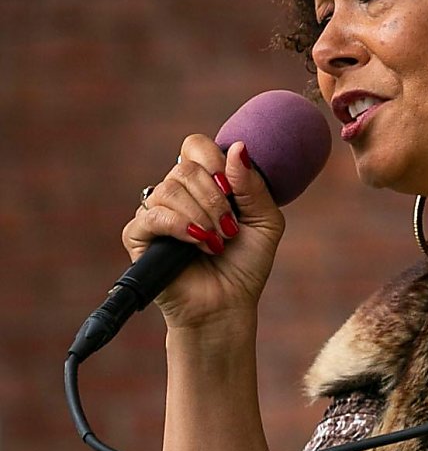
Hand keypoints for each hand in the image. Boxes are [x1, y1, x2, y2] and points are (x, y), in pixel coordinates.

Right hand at [120, 136, 284, 331]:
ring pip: (168, 190)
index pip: (196, 146)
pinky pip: (151, 215)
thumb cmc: (246, 264)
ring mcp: (155, 214)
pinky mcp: (139, 237)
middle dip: (216, 198)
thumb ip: (253, 186)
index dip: (215, 161)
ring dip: (202, 215)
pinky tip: (199, 243)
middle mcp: (176, 194)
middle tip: (230, 228)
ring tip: (217, 241)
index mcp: (204, 184)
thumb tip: (238, 147)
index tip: (233, 189)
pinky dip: (181, 226)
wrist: (228, 304)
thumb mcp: (265, 221)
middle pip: (185, 167)